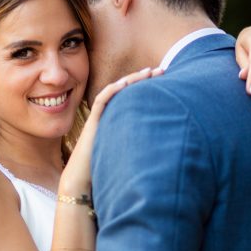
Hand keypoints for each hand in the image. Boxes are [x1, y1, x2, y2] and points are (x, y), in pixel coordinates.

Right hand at [60, 66, 163, 194]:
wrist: (82, 180)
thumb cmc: (103, 172)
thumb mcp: (130, 156)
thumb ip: (143, 149)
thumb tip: (167, 152)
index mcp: (117, 121)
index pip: (133, 98)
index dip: (148, 88)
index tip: (165, 81)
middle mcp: (109, 116)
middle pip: (127, 90)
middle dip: (144, 79)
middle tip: (162, 70)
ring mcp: (100, 117)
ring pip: (116, 90)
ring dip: (132, 79)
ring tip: (149, 71)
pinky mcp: (92, 121)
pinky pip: (102, 100)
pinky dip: (114, 90)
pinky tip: (126, 84)